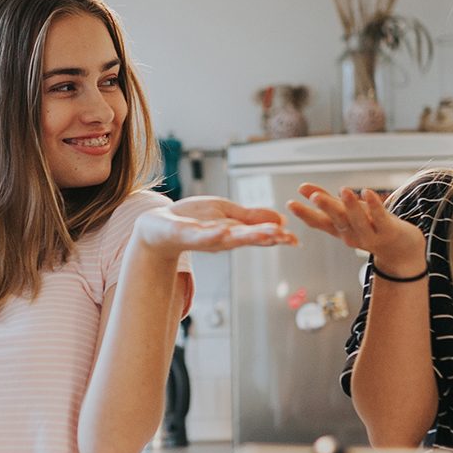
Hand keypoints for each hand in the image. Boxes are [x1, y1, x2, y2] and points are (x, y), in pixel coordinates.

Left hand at [135, 195, 297, 256]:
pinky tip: (224, 231)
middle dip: (267, 238)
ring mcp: (204, 237)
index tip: (295, 240)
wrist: (157, 227)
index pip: (259, 234)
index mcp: (233, 231)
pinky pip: (201, 235)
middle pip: (248, 238)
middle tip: (287, 238)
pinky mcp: (185, 234)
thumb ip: (251, 217)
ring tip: (266, 234)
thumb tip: (281, 219)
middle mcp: (222, 238)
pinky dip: (212, 234)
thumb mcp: (226, 213)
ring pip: (229, 238)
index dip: (277, 237)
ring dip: (248, 237)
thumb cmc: (191, 219)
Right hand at [287, 183, 425, 274]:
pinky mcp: (388, 230)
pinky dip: (374, 205)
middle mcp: (352, 235)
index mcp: (340, 231)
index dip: (305, 214)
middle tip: (315, 196)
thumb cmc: (370, 227)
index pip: (320, 223)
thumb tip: (302, 187)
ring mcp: (370, 235)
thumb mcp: (346, 215)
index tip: (290, 203)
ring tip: (343, 190)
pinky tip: (367, 192)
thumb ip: (326, 201)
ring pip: (358, 221)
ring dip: (351, 206)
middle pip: (337, 221)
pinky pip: (380, 217)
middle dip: (326, 208)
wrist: (400, 250)